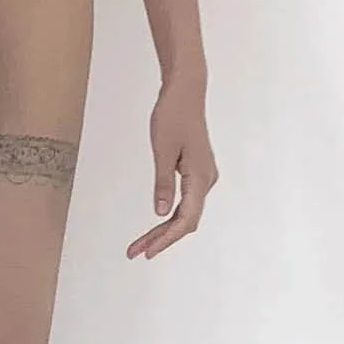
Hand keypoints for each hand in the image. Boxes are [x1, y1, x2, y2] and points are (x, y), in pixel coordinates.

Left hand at [127, 78, 216, 257]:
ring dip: (164, 229)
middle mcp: (207, 180)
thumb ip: (163, 183)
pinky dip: (171, 215)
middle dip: (161, 238)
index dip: (167, 239)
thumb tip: (161, 213)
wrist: (186, 92)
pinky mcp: (197, 172)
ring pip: (186, 212)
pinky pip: (187, 201)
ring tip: (141, 244)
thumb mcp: (162, 150)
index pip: (186, 219)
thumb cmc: (173, 115)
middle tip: (136, 252)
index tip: (148, 251)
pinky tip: (157, 225)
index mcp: (200, 177)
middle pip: (186, 220)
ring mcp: (204, 176)